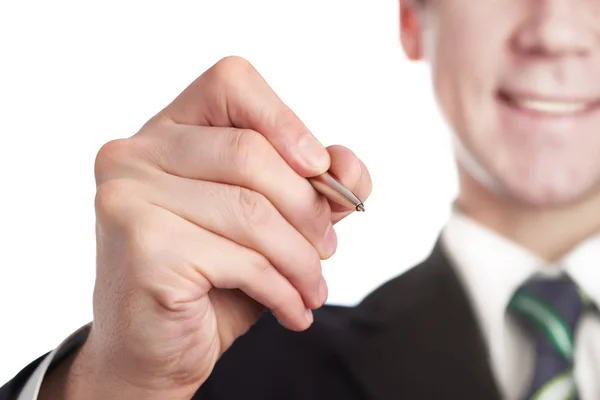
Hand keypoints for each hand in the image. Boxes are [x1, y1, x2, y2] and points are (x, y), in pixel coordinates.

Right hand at [45, 56, 371, 399]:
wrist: (154, 348)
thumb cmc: (210, 277)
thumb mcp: (271, 224)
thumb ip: (311, 187)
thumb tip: (349, 169)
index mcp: (167, 132)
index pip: (230, 82)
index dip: (284, 119)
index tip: (319, 167)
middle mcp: (136, 154)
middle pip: (249, 153)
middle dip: (307, 208)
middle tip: (328, 249)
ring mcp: (129, 198)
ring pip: (251, 211)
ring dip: (301, 259)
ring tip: (314, 288)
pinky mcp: (143, 249)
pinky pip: (241, 260)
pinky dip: (282, 290)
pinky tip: (292, 310)